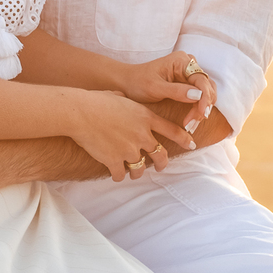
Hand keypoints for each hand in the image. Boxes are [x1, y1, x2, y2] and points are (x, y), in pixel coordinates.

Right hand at [67, 90, 195, 181]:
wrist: (81, 112)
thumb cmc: (97, 100)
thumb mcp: (120, 97)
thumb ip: (128, 103)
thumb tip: (122, 98)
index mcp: (146, 117)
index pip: (172, 130)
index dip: (184, 139)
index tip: (191, 145)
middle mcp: (141, 135)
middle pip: (160, 154)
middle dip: (163, 163)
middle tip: (161, 167)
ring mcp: (129, 149)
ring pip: (141, 168)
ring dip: (139, 172)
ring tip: (135, 172)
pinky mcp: (114, 160)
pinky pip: (120, 175)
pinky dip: (118, 176)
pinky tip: (115, 174)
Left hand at [120, 51, 216, 132]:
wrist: (128, 83)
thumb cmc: (138, 83)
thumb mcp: (155, 88)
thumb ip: (177, 91)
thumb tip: (199, 96)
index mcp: (181, 61)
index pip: (201, 80)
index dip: (204, 99)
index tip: (200, 115)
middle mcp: (188, 64)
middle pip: (207, 86)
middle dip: (203, 106)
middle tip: (192, 124)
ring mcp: (189, 72)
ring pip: (206, 91)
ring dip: (202, 108)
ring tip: (191, 124)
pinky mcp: (187, 81)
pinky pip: (200, 94)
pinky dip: (198, 108)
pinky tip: (191, 120)